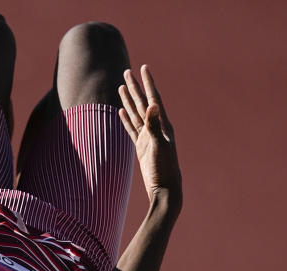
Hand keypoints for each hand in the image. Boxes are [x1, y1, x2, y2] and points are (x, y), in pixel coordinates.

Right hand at [118, 65, 181, 205]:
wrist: (164, 187)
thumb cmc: (163, 167)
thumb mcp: (158, 145)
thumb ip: (154, 125)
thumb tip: (151, 105)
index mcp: (162, 124)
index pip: (153, 98)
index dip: (148, 83)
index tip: (143, 68)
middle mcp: (156, 127)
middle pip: (142, 102)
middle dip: (135, 87)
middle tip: (127, 71)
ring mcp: (148, 136)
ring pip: (136, 113)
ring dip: (129, 100)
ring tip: (122, 86)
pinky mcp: (141, 146)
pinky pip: (132, 128)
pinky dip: (126, 119)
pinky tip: (122, 111)